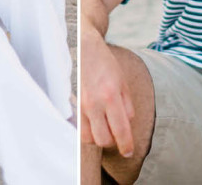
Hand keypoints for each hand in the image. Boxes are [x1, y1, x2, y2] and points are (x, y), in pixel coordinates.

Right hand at [80, 33, 135, 157]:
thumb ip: (127, 106)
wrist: (84, 48)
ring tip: (104, 127)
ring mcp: (81, 105)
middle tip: (116, 135)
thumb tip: (127, 124)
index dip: (126, 145)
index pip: (120, 130)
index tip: (128, 152)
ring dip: (98, 137)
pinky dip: (88, 130)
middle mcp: (95, 103)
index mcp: (111, 96)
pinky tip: (93, 122)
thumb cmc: (105, 64)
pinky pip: (80, 128)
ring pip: (89, 138)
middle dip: (112, 142)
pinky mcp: (73, 105)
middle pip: (103, 140)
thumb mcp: (123, 82)